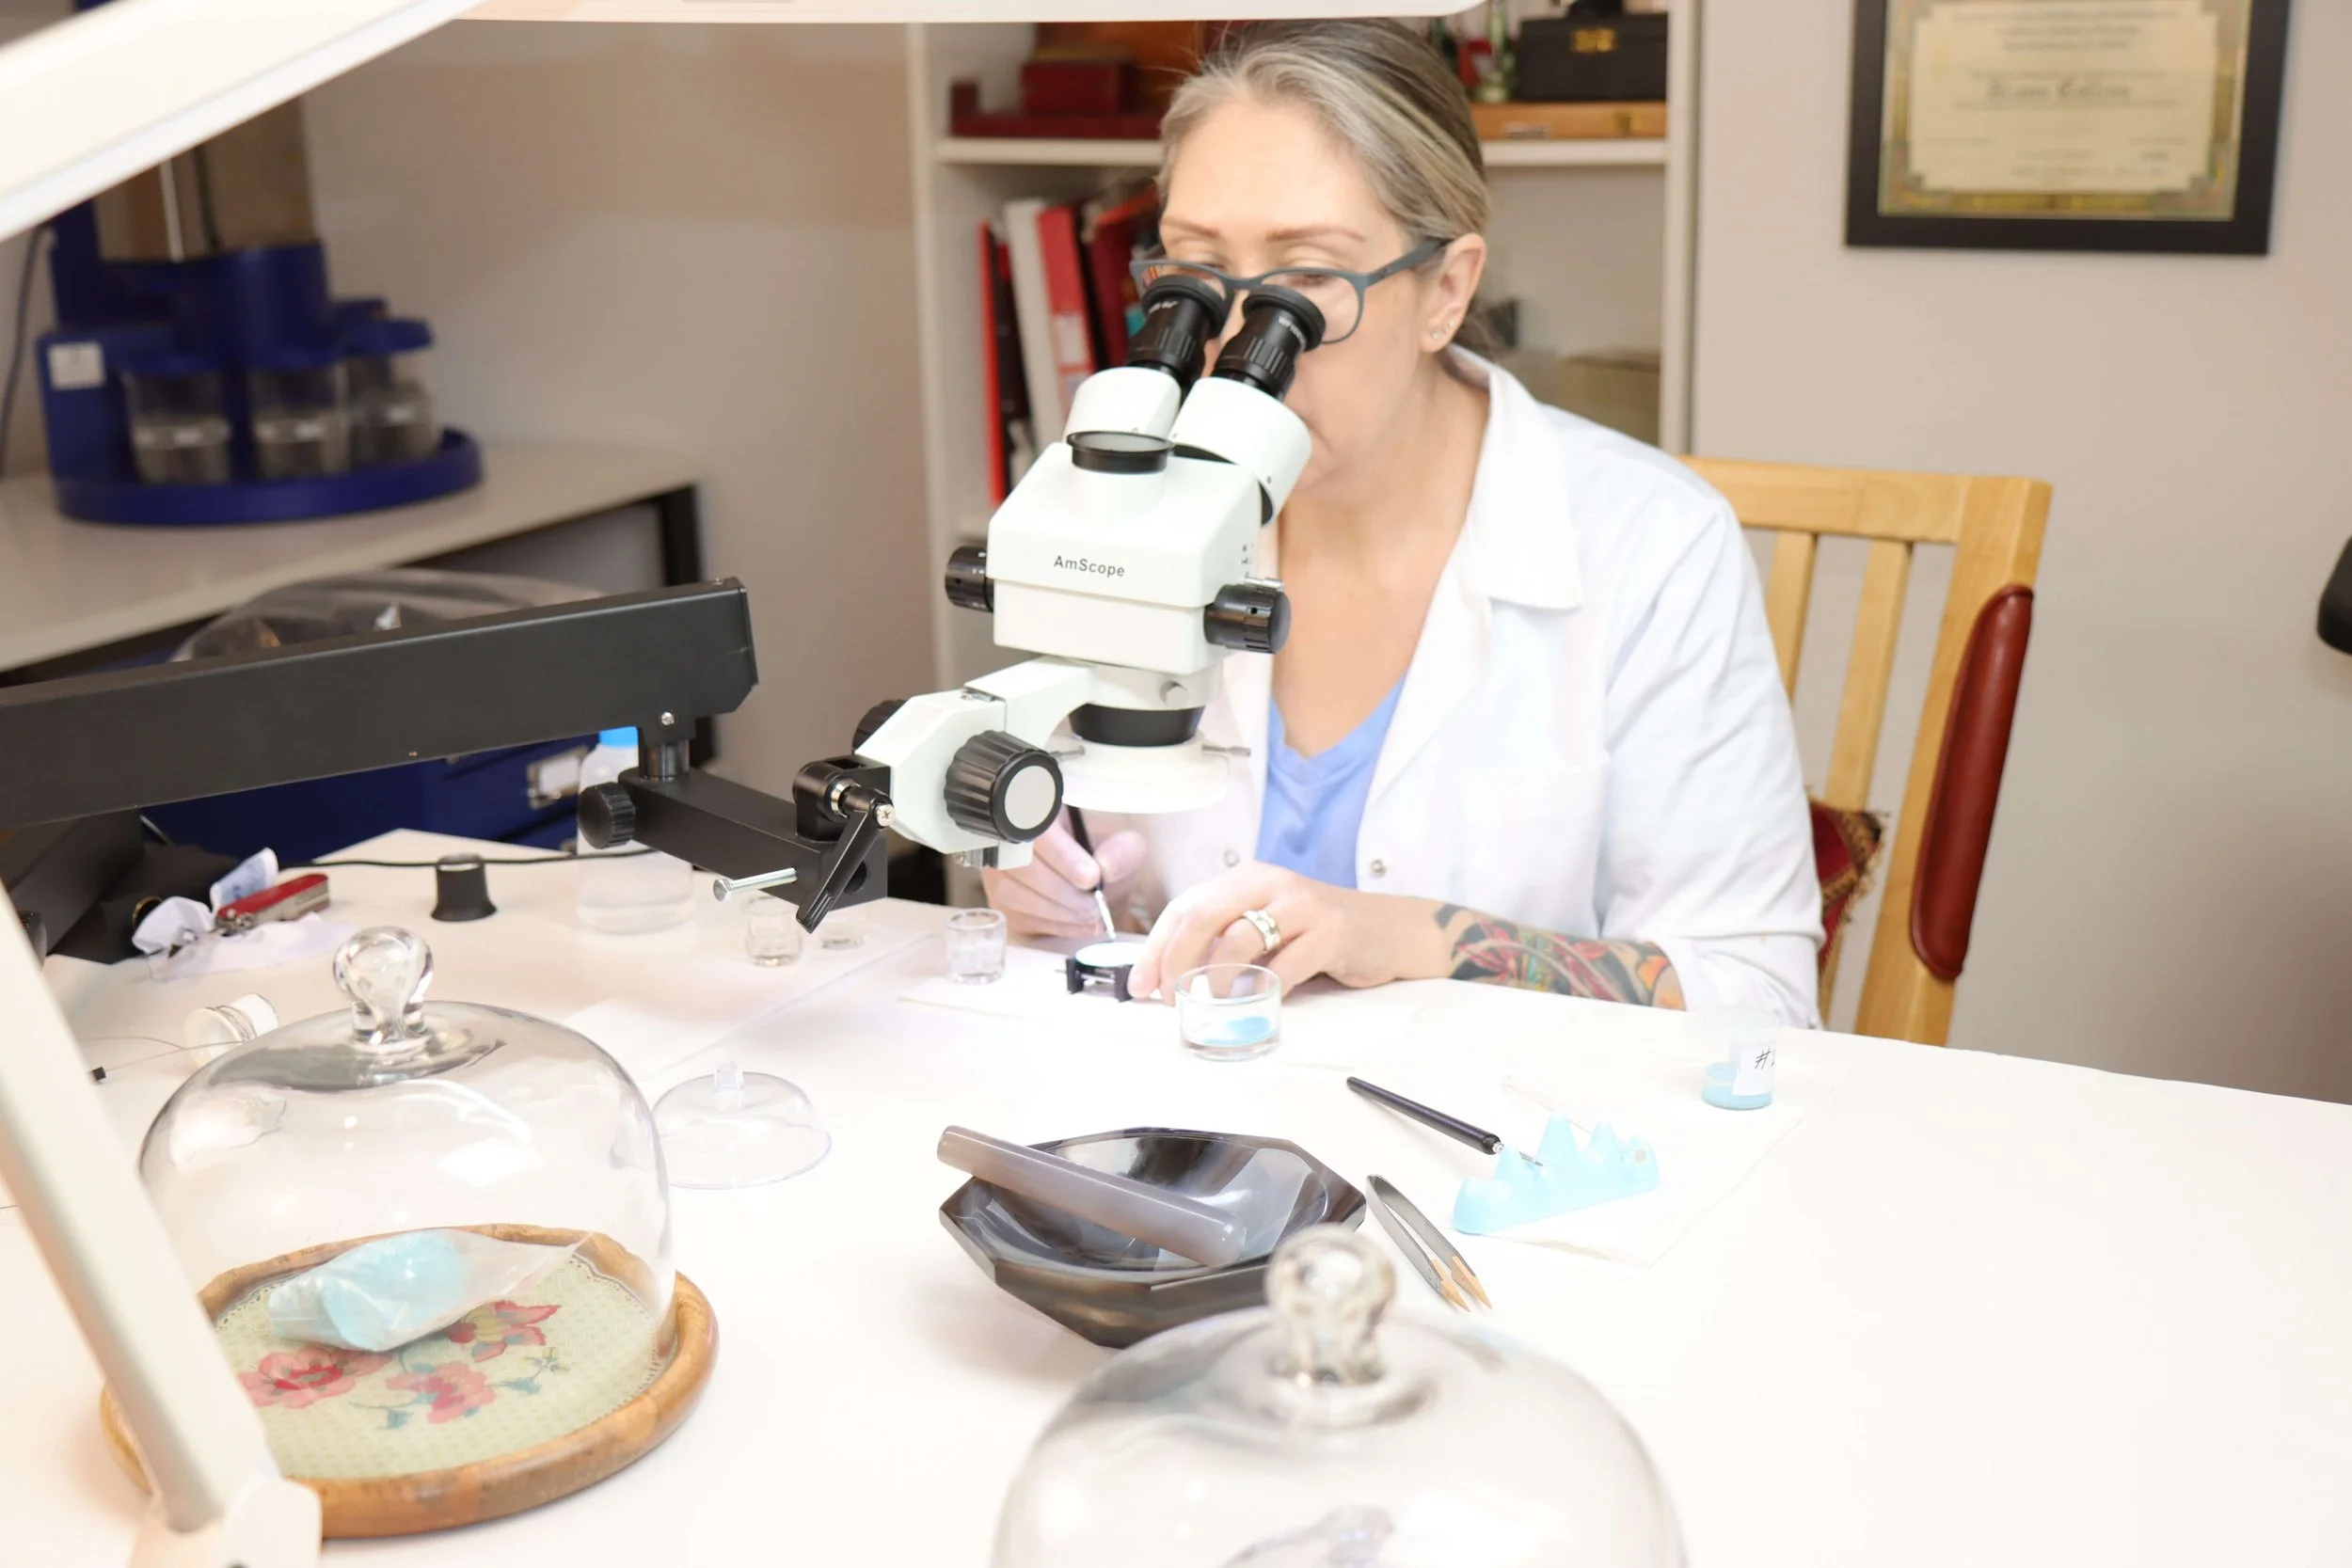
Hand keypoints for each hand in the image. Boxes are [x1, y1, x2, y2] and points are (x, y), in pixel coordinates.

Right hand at [982, 810, 1146, 940]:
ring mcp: (996, 870)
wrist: (1092, 881)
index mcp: (1037, 806)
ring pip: (1013, 892)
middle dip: (1063, 891)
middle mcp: (1006, 835)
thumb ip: (1122, 850)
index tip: (1091, 877)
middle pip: (1020, 864)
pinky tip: (1081, 924)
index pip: (1036, 827)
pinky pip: (1018, 916)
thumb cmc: (1101, 855)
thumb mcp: (1121, 845)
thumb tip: (1107, 867)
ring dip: (1058, 911)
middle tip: (1096, 904)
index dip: (1061, 854)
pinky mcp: (999, 902)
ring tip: (1093, 915)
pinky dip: (1054, 925)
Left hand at [1127, 861, 1444, 1000]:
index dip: (1157, 947)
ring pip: (1239, 939)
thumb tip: (1171, 977)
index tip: (1142, 984)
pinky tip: (1256, 1004)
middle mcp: (1270, 882)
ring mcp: (1301, 906)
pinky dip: (1264, 991)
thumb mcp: (1267, 924)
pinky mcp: (1330, 932)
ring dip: (1216, 979)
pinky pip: (1285, 967)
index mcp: (1246, 878)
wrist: (1387, 930)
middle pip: (1203, 916)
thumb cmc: (1318, 933)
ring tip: (1211, 1003)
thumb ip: (1226, 939)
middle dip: (1176, 962)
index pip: (1186, 906)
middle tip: (1169, 997)